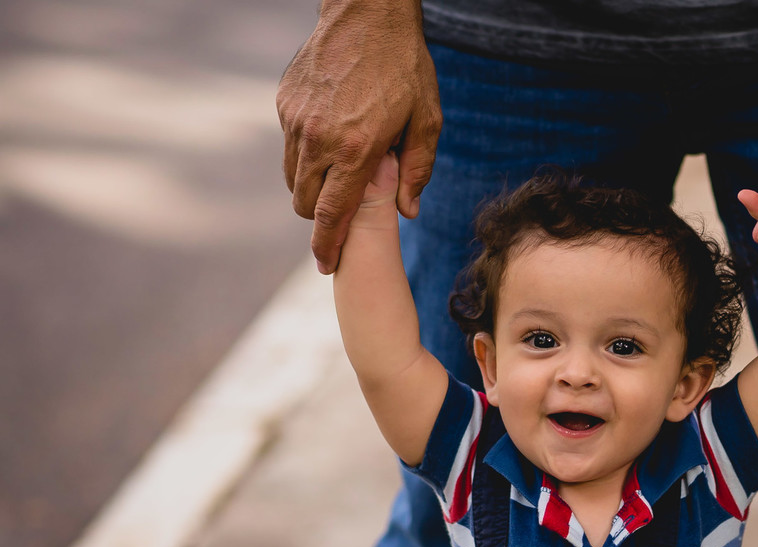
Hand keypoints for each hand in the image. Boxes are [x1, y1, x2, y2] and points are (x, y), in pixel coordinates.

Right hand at [277, 1, 441, 272]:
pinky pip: (289, 147)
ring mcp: (296, 121)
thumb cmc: (406, 68)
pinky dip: (307, 155)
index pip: (331, 215)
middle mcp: (319, 139)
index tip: (326, 266)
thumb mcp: (428, 120)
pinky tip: (332, 139)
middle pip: (305, 204)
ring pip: (292, 178)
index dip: (327, 246)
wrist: (369, 14)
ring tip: (340, 175)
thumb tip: (407, 212)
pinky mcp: (285, 104)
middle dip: (320, 218)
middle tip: (341, 214)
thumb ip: (416, 171)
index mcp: (356, 150)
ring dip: (311, 188)